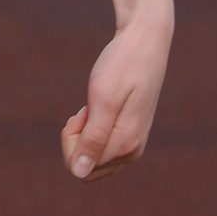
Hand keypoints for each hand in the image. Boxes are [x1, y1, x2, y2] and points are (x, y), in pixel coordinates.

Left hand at [60, 16, 170, 181]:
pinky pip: (99, 146)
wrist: (145, 41)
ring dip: (84, 131)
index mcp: (126, 145)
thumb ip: (91, 140)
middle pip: (84, 166)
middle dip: (76, 138)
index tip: (83, 111)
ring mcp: (133, 145)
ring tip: (97, 104)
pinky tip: (102, 106)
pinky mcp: (130, 135)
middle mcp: (132, 151)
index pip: (79, 167)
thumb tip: (78, 174)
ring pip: (91, 157)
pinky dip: (92, 127)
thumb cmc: (122, 65)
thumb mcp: (102, 100)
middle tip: (88, 108)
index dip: (71, 138)